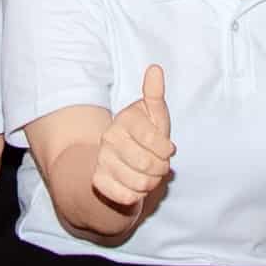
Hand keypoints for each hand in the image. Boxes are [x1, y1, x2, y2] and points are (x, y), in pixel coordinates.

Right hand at [89, 65, 176, 215]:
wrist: (122, 160)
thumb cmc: (146, 135)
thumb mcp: (155, 115)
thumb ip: (155, 94)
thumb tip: (155, 68)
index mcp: (124, 119)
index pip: (156, 142)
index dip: (167, 151)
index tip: (168, 150)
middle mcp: (109, 138)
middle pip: (147, 165)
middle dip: (161, 169)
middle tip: (160, 166)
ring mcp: (101, 159)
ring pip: (138, 183)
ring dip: (151, 184)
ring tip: (149, 176)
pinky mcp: (98, 180)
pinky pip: (125, 196)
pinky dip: (136, 196)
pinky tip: (135, 186)